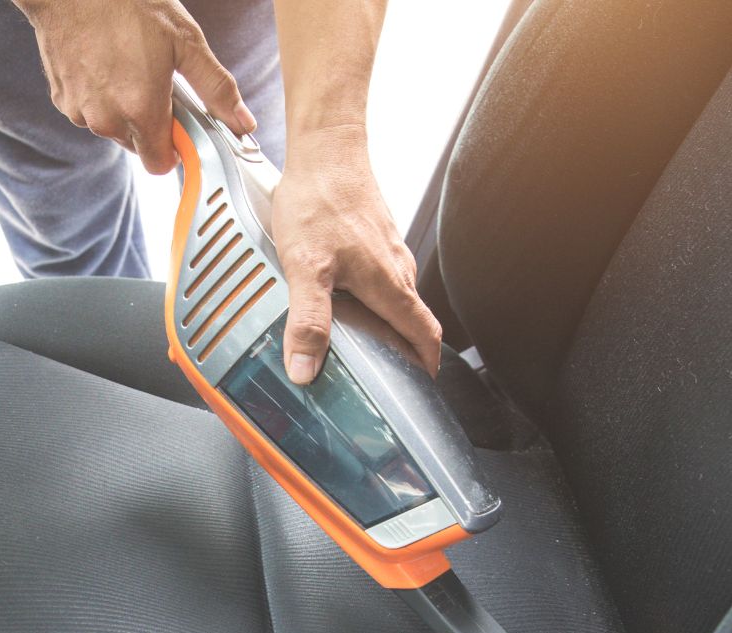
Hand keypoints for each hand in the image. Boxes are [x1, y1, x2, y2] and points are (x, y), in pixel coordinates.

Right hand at [14, 0, 255, 173]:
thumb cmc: (127, 5)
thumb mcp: (185, 41)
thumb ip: (216, 88)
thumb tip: (244, 123)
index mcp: (140, 111)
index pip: (159, 164)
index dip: (174, 148)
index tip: (180, 124)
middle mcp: (106, 120)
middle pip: (137, 145)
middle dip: (150, 123)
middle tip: (156, 83)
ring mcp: (79, 111)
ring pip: (112, 127)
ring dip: (123, 108)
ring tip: (128, 66)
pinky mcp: (61, 99)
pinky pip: (88, 110)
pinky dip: (99, 96)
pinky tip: (104, 64)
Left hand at [271, 125, 441, 383]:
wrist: (325, 148)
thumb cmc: (319, 201)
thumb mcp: (305, 267)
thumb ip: (308, 320)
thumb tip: (306, 369)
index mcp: (389, 284)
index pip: (423, 334)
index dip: (426, 363)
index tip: (424, 385)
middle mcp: (396, 268)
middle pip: (408, 320)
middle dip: (400, 350)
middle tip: (381, 374)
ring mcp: (387, 250)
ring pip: (394, 297)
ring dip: (383, 322)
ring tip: (358, 342)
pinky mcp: (374, 234)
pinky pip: (380, 275)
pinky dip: (369, 295)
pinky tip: (342, 295)